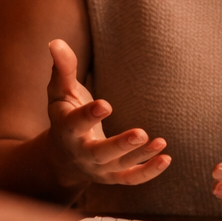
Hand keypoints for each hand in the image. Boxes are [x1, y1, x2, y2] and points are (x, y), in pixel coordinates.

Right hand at [42, 39, 169, 188]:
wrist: (62, 158)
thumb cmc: (64, 114)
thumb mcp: (59, 92)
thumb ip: (62, 69)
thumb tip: (55, 41)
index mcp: (66, 129)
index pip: (75, 124)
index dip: (89, 115)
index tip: (105, 105)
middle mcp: (81, 153)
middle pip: (100, 153)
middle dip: (120, 145)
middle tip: (140, 133)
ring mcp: (99, 168)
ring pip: (120, 167)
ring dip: (140, 156)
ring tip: (161, 142)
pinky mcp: (113, 177)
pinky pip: (131, 178)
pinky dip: (148, 172)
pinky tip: (166, 158)